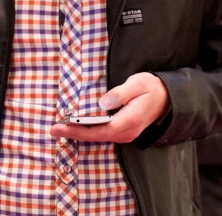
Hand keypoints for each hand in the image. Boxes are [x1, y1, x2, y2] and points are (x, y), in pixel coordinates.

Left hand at [50, 72, 169, 142]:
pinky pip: (105, 135)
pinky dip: (90, 132)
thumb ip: (120, 93)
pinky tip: (79, 128)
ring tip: (61, 128)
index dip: (79, 130)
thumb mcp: (137, 83)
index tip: (61, 126)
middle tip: (53, 129)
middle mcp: (127, 131)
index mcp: (129, 120)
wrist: (168, 97)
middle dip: (74, 133)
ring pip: (100, 138)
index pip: (100, 130)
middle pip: (97, 137)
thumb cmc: (152, 87)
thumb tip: (102, 103)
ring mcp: (127, 134)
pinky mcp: (126, 132)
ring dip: (81, 134)